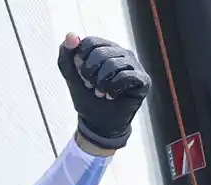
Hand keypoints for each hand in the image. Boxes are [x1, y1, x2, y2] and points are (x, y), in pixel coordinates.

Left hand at [58, 33, 149, 151]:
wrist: (99, 123)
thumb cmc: (87, 98)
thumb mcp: (71, 78)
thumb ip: (67, 58)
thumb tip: (70, 35)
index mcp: (106, 48)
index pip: (90, 42)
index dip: (80, 60)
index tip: (81, 75)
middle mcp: (122, 53)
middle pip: (100, 52)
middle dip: (89, 74)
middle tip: (91, 86)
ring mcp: (135, 65)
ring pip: (112, 64)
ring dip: (100, 84)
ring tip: (101, 93)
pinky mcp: (143, 79)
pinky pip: (125, 77)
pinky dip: (112, 90)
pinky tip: (112, 96)